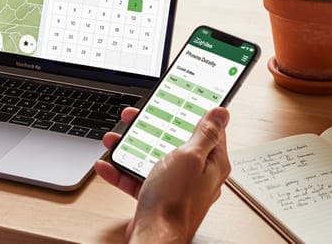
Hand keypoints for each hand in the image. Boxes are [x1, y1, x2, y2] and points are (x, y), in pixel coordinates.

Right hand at [95, 106, 230, 243]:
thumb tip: (221, 113)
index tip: (179, 101)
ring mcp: (176, 186)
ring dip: (132, 147)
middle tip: (137, 116)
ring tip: (117, 139)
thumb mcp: (190, 157)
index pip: (208, 130)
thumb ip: (205, 133)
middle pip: (174, 142)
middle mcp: (196, 174)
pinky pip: (139, 179)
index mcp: (212, 162)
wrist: (154, 237)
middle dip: (153, 128)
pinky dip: (123, 171)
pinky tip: (110, 165)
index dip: (192, 113)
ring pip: (153, 158)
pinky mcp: (158, 197)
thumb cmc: (175, 202)